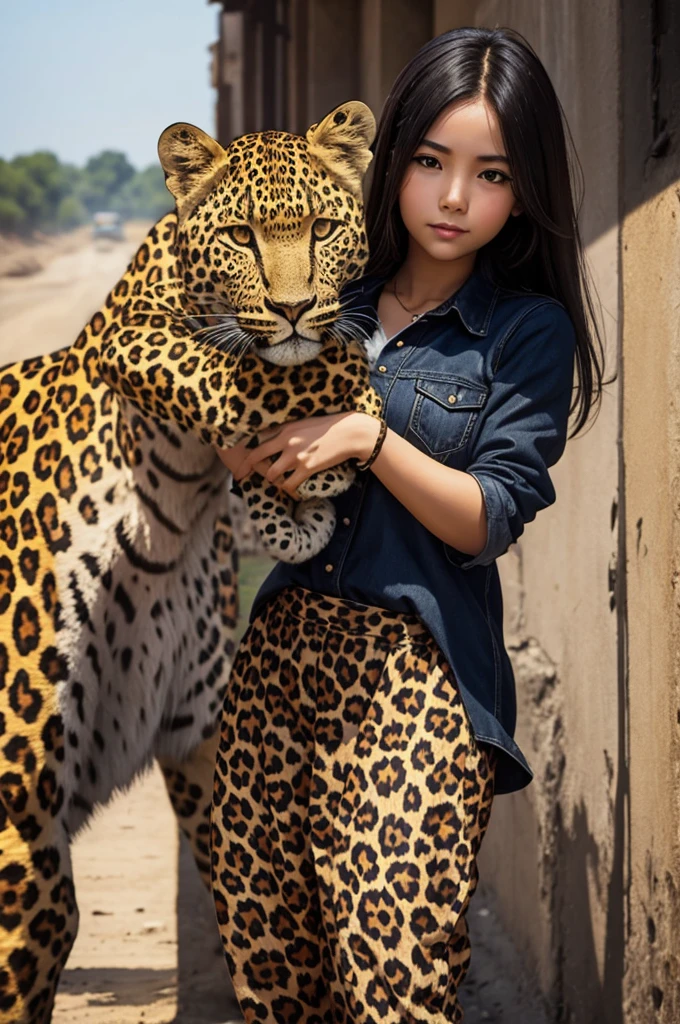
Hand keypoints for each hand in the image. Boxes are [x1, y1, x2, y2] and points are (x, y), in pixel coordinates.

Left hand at [227, 412, 379, 498]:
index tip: (239, 456)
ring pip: (271, 474)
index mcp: (286, 428)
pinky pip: (289, 485)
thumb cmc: (330, 427)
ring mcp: (296, 456)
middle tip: (239, 476)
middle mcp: (287, 441)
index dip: (247, 448)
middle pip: (257, 456)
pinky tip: (292, 492)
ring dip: (272, 480)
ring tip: (276, 483)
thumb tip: (278, 434)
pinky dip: (289, 491)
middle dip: (245, 467)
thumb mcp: (306, 423)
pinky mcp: (307, 468)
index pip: (259, 438)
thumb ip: (290, 429)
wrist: (350, 433)